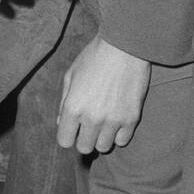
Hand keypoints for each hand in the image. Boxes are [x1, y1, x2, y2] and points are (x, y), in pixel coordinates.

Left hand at [57, 34, 150, 153]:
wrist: (125, 46)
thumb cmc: (94, 58)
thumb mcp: (70, 76)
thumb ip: (63, 103)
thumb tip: (62, 123)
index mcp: (73, 107)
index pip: (65, 141)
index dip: (68, 135)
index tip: (73, 128)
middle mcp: (92, 118)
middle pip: (84, 147)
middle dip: (84, 139)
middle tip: (89, 126)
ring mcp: (113, 120)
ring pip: (104, 147)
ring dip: (102, 138)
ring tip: (104, 124)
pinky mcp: (132, 118)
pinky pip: (123, 141)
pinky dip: (119, 135)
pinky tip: (117, 122)